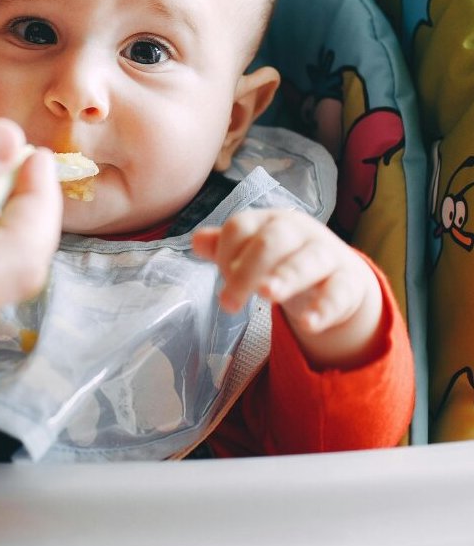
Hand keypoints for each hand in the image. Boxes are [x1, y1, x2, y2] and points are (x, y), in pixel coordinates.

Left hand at [193, 209, 383, 369]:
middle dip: (247, 269)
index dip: (226, 252)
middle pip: (271, 241)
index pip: (241, 227)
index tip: (222, 277)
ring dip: (286, 276)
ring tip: (266, 295)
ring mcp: (326, 253)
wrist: (340, 274)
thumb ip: (225, 248)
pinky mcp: (348, 281)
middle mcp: (298, 231)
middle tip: (228, 302)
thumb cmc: (285, 259)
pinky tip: (308, 325)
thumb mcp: (255, 251)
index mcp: (269, 221)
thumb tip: (196, 241)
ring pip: (307, 261)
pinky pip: (338, 292)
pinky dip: (324, 308)